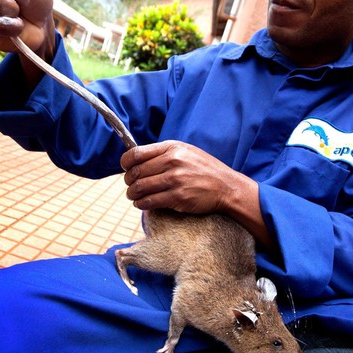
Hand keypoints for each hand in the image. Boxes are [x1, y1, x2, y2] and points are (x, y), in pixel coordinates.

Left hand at [121, 140, 272, 246]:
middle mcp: (172, 162)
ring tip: (134, 196)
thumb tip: (138, 159)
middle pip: (136, 172)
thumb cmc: (204, 169)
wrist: (226, 187)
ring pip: (140, 188)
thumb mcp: (186, 152)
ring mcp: (175, 180)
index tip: (126, 168)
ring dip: (133, 194)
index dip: (126, 162)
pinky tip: (142, 203)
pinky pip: (149, 202)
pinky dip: (141, 204)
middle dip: (129, 181)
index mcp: (172, 148)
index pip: (136, 154)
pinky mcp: (178, 198)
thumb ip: (164, 153)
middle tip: (131, 185)